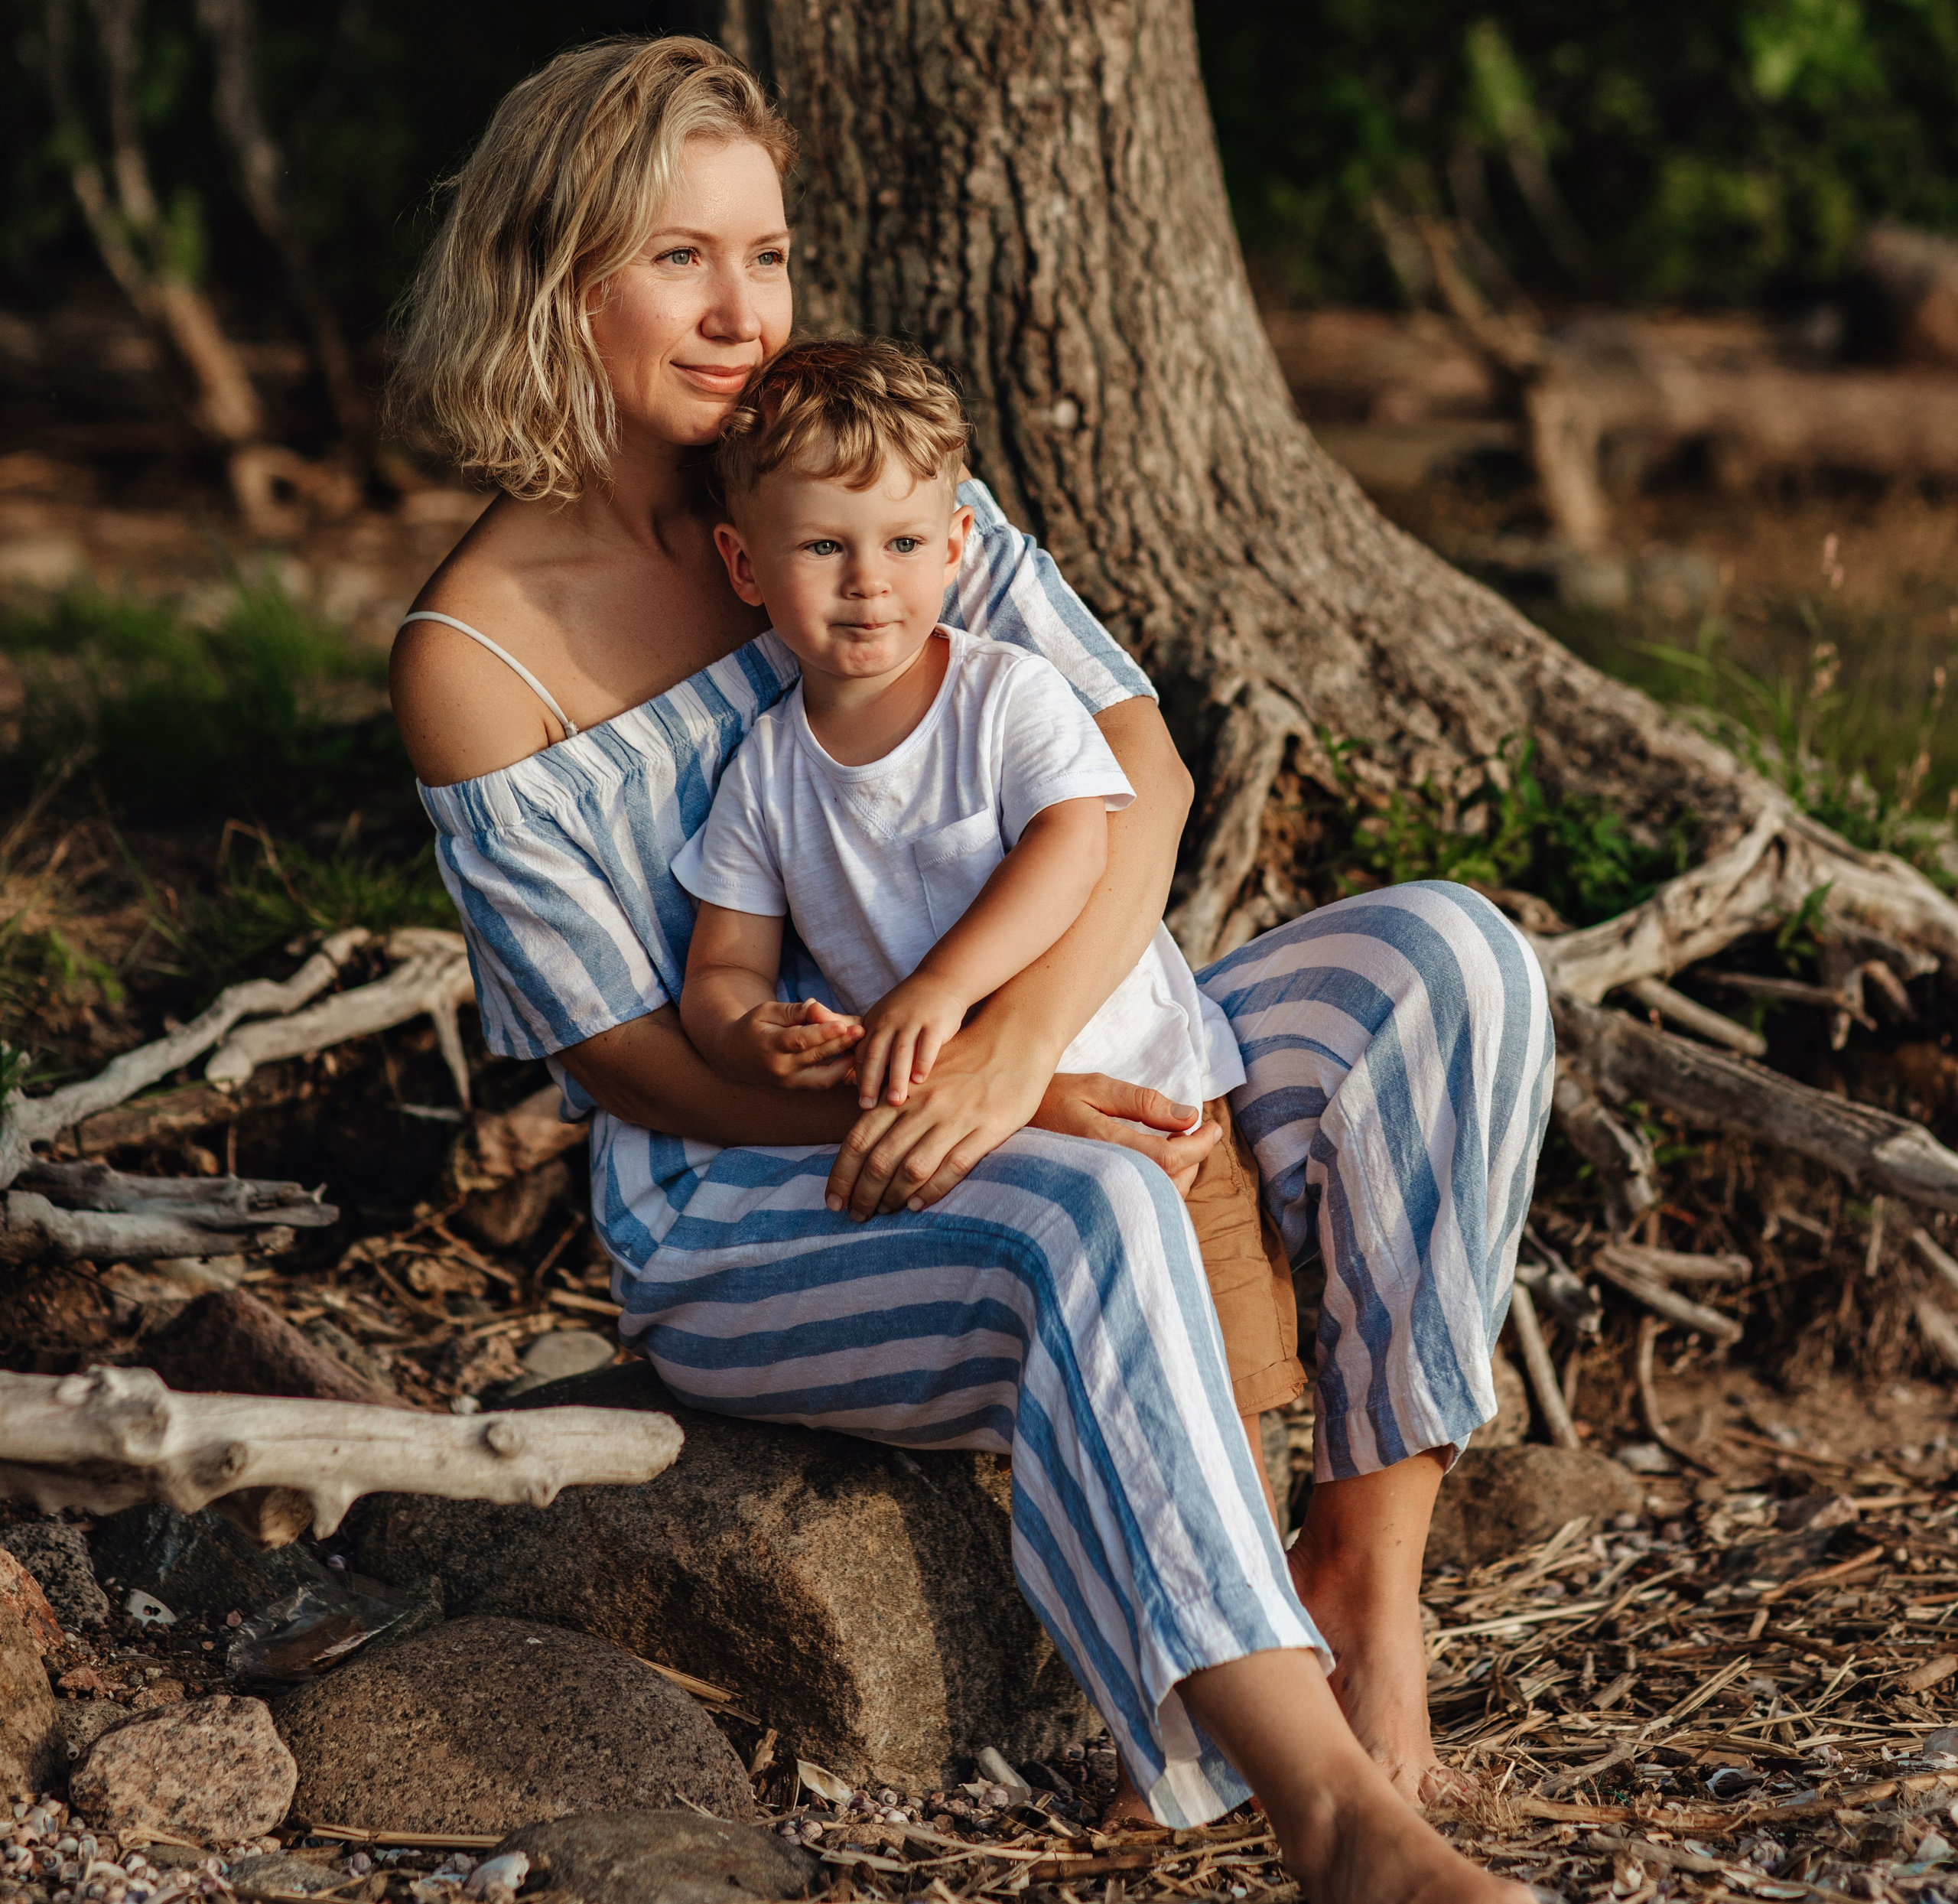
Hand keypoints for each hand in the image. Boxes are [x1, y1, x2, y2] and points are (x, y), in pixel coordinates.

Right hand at [731, 998, 861, 1088]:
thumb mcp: (766, 1011)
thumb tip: (816, 1006)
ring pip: (824, 1078)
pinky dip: (841, 1073)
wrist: (734, 1056)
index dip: (822, 1033)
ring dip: (846, 1064)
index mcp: (770, 1045)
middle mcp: (780, 1068)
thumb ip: (791, 1010)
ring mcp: (789, 1082)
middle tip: (861, 1031)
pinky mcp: (797, 1088)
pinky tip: (855, 1058)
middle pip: (816, 1057)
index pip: (799, 1040)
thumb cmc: (753, 1027)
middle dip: (841, 1044)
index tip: (843, 1025)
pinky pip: (823, 1083)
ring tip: (862, 1047)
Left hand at [825, 1010, 1053, 1218]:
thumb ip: (893, 1101)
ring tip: (883, 1213)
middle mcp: (923, 1106)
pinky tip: (917, 1206)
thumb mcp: (920, 1073)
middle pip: (880, 1159)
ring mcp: (955, 1118)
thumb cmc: (964, 1056)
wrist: (1016, 1037)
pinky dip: (931, 1191)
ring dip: (892, 1197)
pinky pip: (953, 1167)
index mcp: (902, 1093)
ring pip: (912, 1168)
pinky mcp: (986, 1129)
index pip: (859, 1139)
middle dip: (862, 1194)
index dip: (842, 1174)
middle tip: (855, 1215)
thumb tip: (863, 1135)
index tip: (832, 1199)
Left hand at [853, 973, 970, 1108]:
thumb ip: (858, 1035)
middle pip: (876, 1054)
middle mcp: (890, 1021)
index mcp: (874, 1023)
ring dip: (896, 1078)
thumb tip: (842, 1065)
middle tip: (867, 1106)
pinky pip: (927, 1044)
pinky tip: (920, 1080)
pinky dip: (923, 1062)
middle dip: (870, 1081)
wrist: (940, 981)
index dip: (859, 1077)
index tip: (859, 1100)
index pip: (861, 1053)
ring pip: (901, 1052)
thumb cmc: (907, 1006)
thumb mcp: (880, 1015)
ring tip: (895, 1101)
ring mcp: (912, 1021)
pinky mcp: (935, 1022)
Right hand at [1028, 1074, 1221, 1195]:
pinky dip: (1160, 1185)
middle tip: (1199, 1131)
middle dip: (1193, 1157)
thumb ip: (1142, 1102)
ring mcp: (1098, 1195)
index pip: (1168, 1158)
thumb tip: (1188, 1116)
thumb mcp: (1094, 1087)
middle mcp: (1102, 1176)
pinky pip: (1141, 1204)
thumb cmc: (1049, 1101)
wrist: (1002, 1130)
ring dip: (1179, 1174)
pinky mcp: (1095, 1203)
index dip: (1199, 1145)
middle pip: (1169, 1183)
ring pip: (1158, 1198)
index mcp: (1102, 1145)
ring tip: (1178, 1145)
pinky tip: (1156, 1164)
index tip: (1214, 1126)